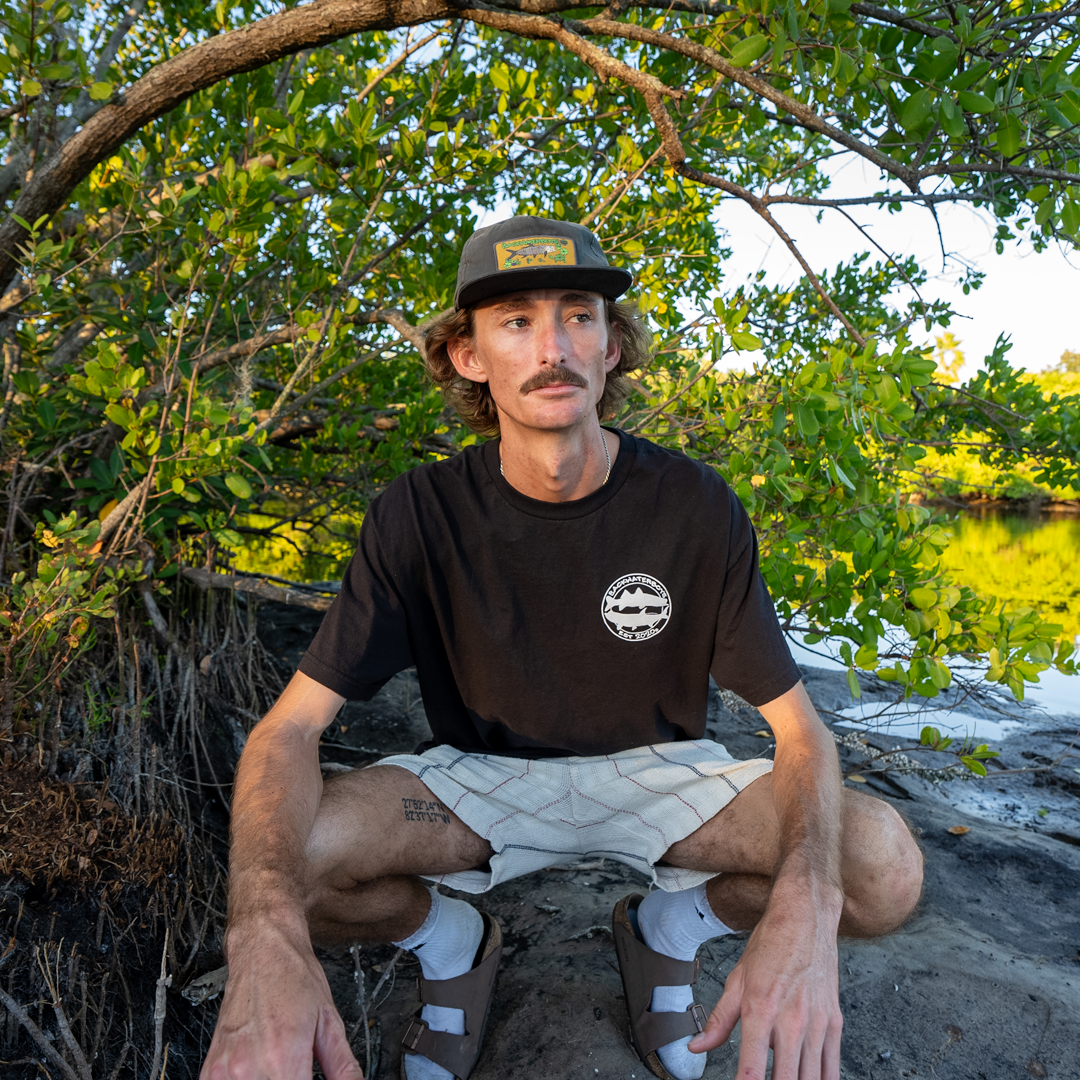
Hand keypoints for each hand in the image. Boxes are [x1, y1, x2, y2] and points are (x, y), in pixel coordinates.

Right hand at [200, 920, 363, 1079]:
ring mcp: (224, 1072)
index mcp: (283, 1060)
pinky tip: (260, 1073)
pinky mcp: (210, 1070)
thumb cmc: (294, 976)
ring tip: (280, 1071)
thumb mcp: (329, 1021)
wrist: (262, 948)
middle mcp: (249, 1069)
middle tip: (300, 1072)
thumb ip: (343, 1066)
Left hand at [688, 891, 842, 1079]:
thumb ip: (718, 1020)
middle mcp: (791, 1021)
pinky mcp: (834, 1024)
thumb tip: (697, 1046)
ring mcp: (817, 1024)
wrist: (806, 919)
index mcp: (761, 1010)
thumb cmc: (770, 945)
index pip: (752, 1069)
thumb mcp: (736, 979)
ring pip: (811, 1079)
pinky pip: (832, 1068)